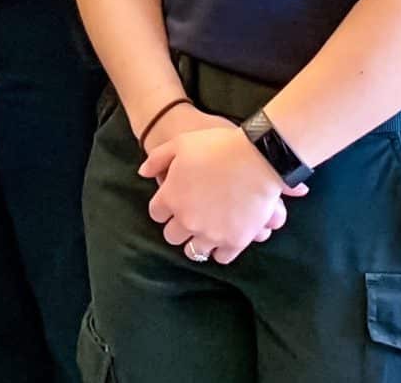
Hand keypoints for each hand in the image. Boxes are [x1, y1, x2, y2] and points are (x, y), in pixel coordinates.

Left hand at [141, 125, 304, 264]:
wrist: (257, 158)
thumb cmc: (217, 146)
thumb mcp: (180, 143)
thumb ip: (157, 158)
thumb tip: (142, 173)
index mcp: (171, 198)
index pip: (156, 214)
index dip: (164, 207)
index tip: (173, 202)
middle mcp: (187, 220)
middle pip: (172, 236)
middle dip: (178, 227)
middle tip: (190, 217)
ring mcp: (211, 233)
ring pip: (194, 251)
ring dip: (197, 242)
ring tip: (205, 232)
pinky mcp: (235, 241)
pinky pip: (222, 257)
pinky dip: (221, 251)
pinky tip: (224, 240)